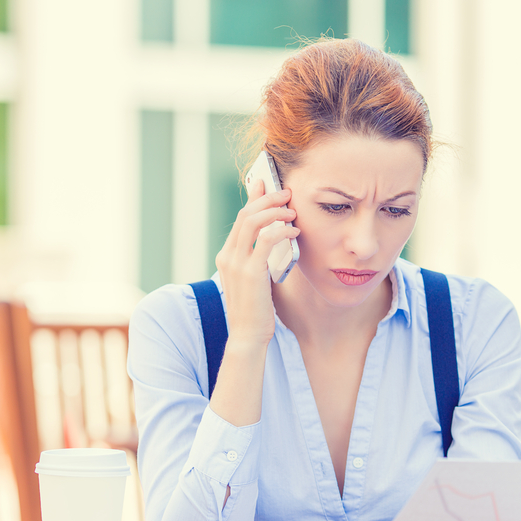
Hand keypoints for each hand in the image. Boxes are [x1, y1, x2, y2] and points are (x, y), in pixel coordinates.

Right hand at [213, 179, 298, 347]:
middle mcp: (227, 255)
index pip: (241, 218)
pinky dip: (281, 230)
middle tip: (287, 193)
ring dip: (275, 211)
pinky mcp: (250, 271)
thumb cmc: (256, 310)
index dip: (254, 199)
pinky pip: (266, 239)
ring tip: (292, 211)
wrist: (248, 335)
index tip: (266, 184)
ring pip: (253, 221)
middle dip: (268, 199)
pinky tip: (294, 232)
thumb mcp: (255, 279)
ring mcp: (237, 263)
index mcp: (227, 255)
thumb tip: (273, 241)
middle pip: (246, 214)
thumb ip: (258, 259)